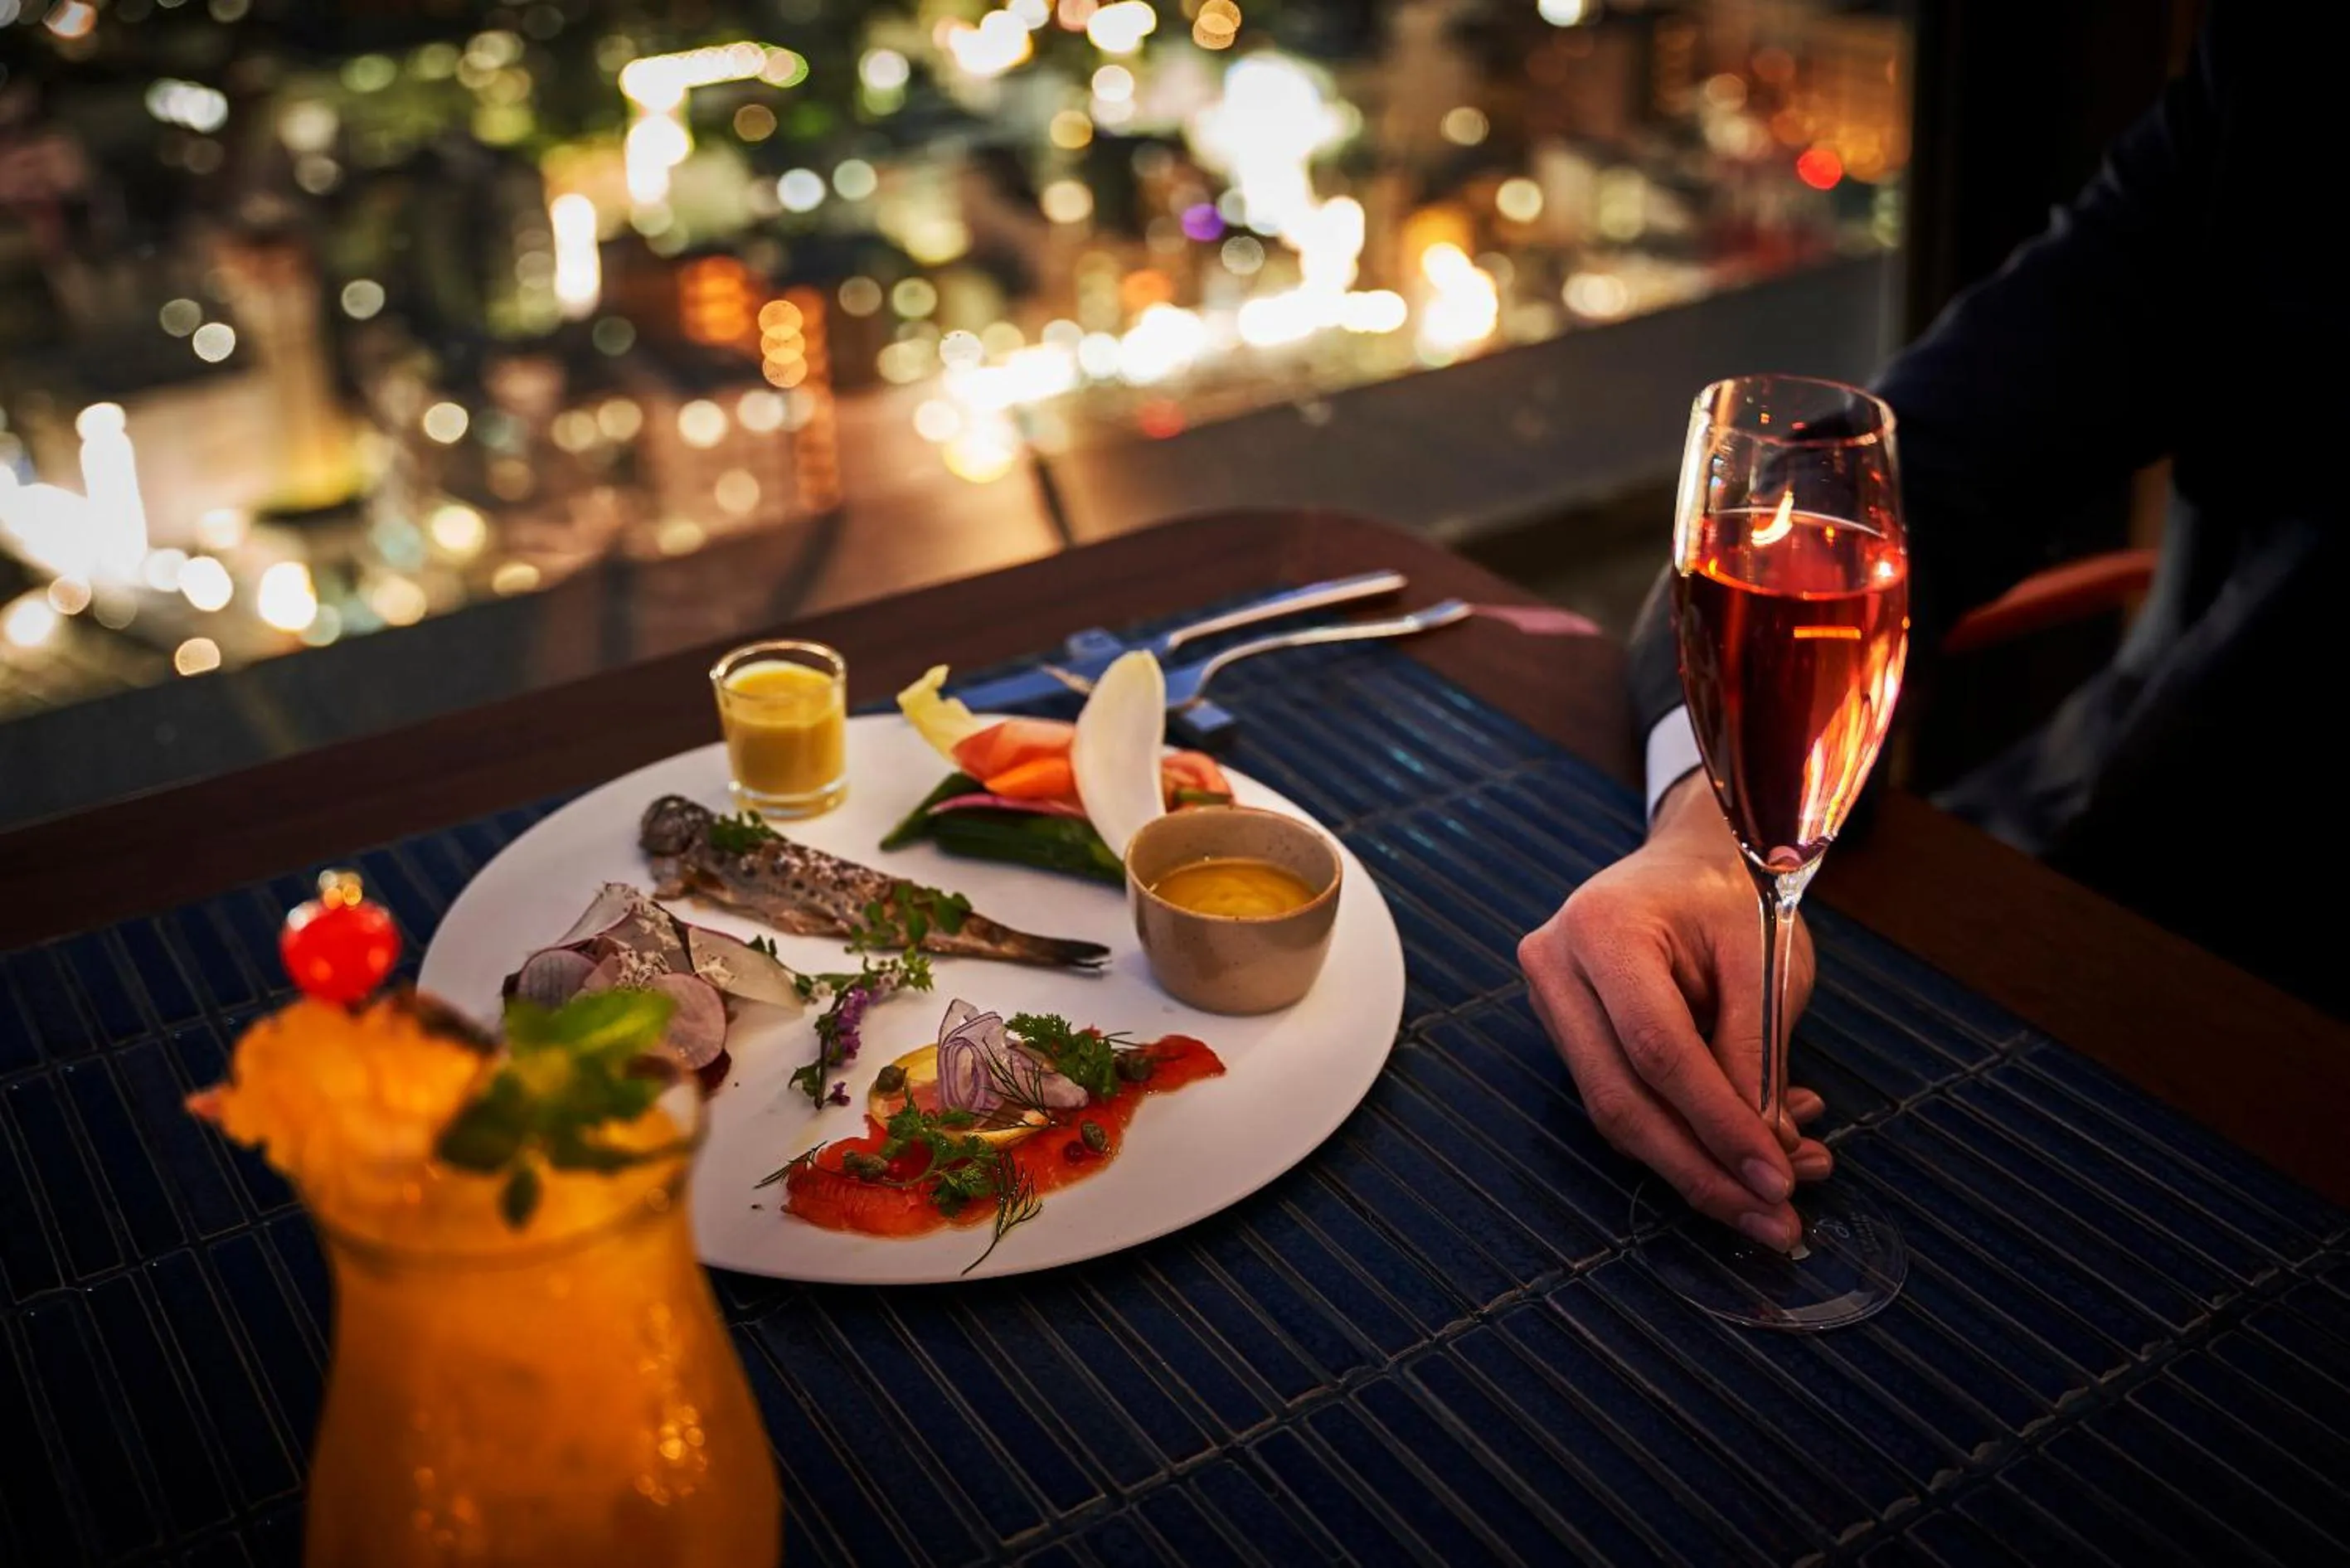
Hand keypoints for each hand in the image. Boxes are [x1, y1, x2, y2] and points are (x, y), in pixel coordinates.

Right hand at [1518, 772, 1830, 1249]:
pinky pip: (1622, 1101)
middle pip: (1622, 1099)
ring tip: (1778, 1184)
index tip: (1777, 1179)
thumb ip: (1758, 1054)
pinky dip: (1686, 1135)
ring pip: (1617, 1113)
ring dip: (1699, 1164)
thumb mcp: (1765, 959)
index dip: (1717, 1125)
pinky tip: (1748, 1145)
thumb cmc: (1733, 893)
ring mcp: (1550, 1001)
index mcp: (1603, 929)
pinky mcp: (1566, 1031)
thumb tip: (1766, 1155)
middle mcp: (1556, 965)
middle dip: (1704, 1171)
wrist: (1693, 856)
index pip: (1657, 1050)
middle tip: (1775, 1218)